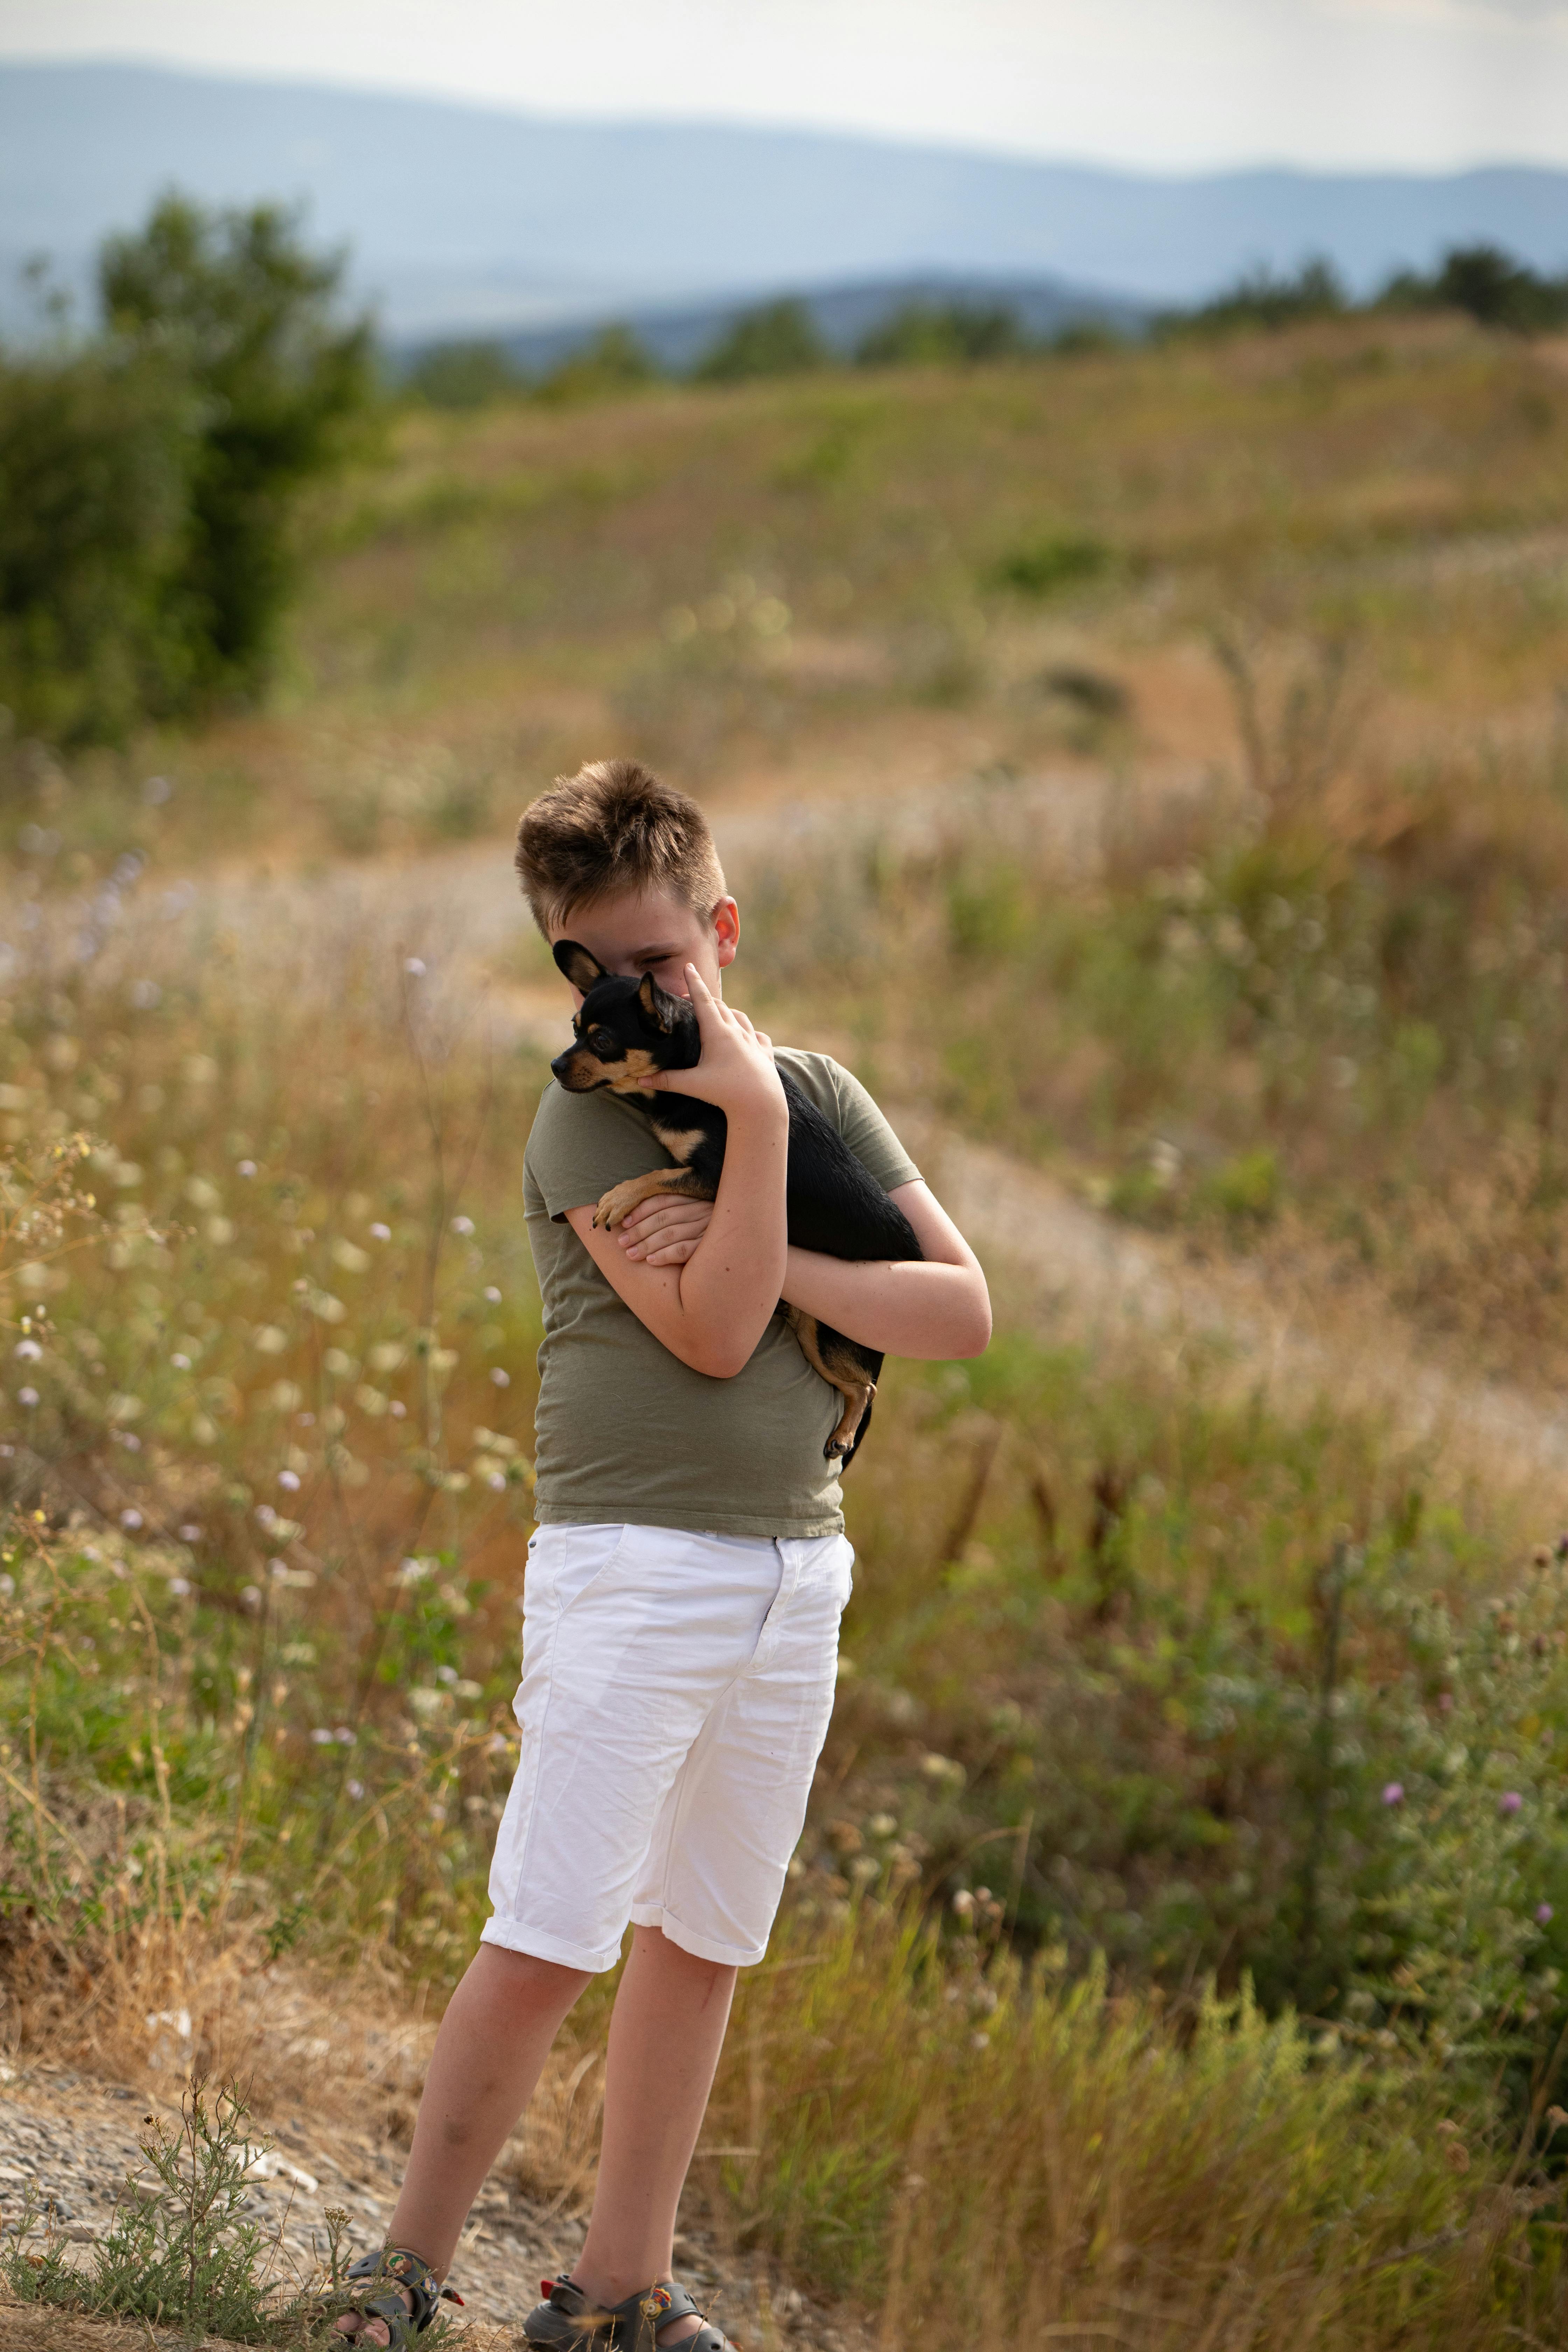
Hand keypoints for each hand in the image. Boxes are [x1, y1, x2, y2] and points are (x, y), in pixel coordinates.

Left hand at [615, 1195, 716, 1264]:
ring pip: (670, 1234)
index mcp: (693, 1197)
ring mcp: (706, 1227)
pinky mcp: (709, 1246)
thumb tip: (636, 1213)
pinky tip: (651, 1261)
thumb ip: (673, 1207)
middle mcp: (700, 1209)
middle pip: (663, 1218)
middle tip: (621, 1242)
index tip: (624, 1222)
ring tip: (631, 1254)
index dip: (640, 1211)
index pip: (661, 1201)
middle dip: (639, 1230)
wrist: (739, 1240)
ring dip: (647, 1245)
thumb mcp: (694, 1208)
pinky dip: (665, 1255)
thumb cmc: (708, 1225)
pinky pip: (683, 1250)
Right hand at [649, 966, 783, 1120]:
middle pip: (720, 1006)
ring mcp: (753, 1042)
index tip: (688, 966)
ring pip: (740, 1018)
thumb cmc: (726, 1093)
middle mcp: (737, 1032)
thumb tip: (638, 1080)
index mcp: (718, 1033)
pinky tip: (749, 1036)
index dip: (694, 983)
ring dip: (728, 1012)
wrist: (761, 1105)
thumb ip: (666, 1080)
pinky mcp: (765, 1053)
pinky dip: (750, 1032)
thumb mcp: (693, 1085)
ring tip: (719, 1014)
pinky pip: (758, 1036)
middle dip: (705, 998)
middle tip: (691, 997)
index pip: (703, 1000)